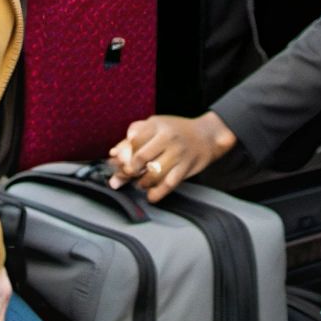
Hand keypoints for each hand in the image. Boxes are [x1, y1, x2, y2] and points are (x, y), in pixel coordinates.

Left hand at [107, 112, 236, 201]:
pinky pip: (168, 184)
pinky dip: (157, 193)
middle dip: (128, 171)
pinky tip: (150, 196)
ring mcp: (178, 153)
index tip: (115, 164)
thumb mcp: (155, 125)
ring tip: (140, 183)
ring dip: (141, 183)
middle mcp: (167, 137)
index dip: (121, 156)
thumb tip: (113, 153)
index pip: (132, 142)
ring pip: (153, 173)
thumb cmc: (177, 131)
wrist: (208, 135)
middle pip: (140, 158)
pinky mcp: (186, 167)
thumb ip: (134, 136)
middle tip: (124, 177)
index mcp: (156, 125)